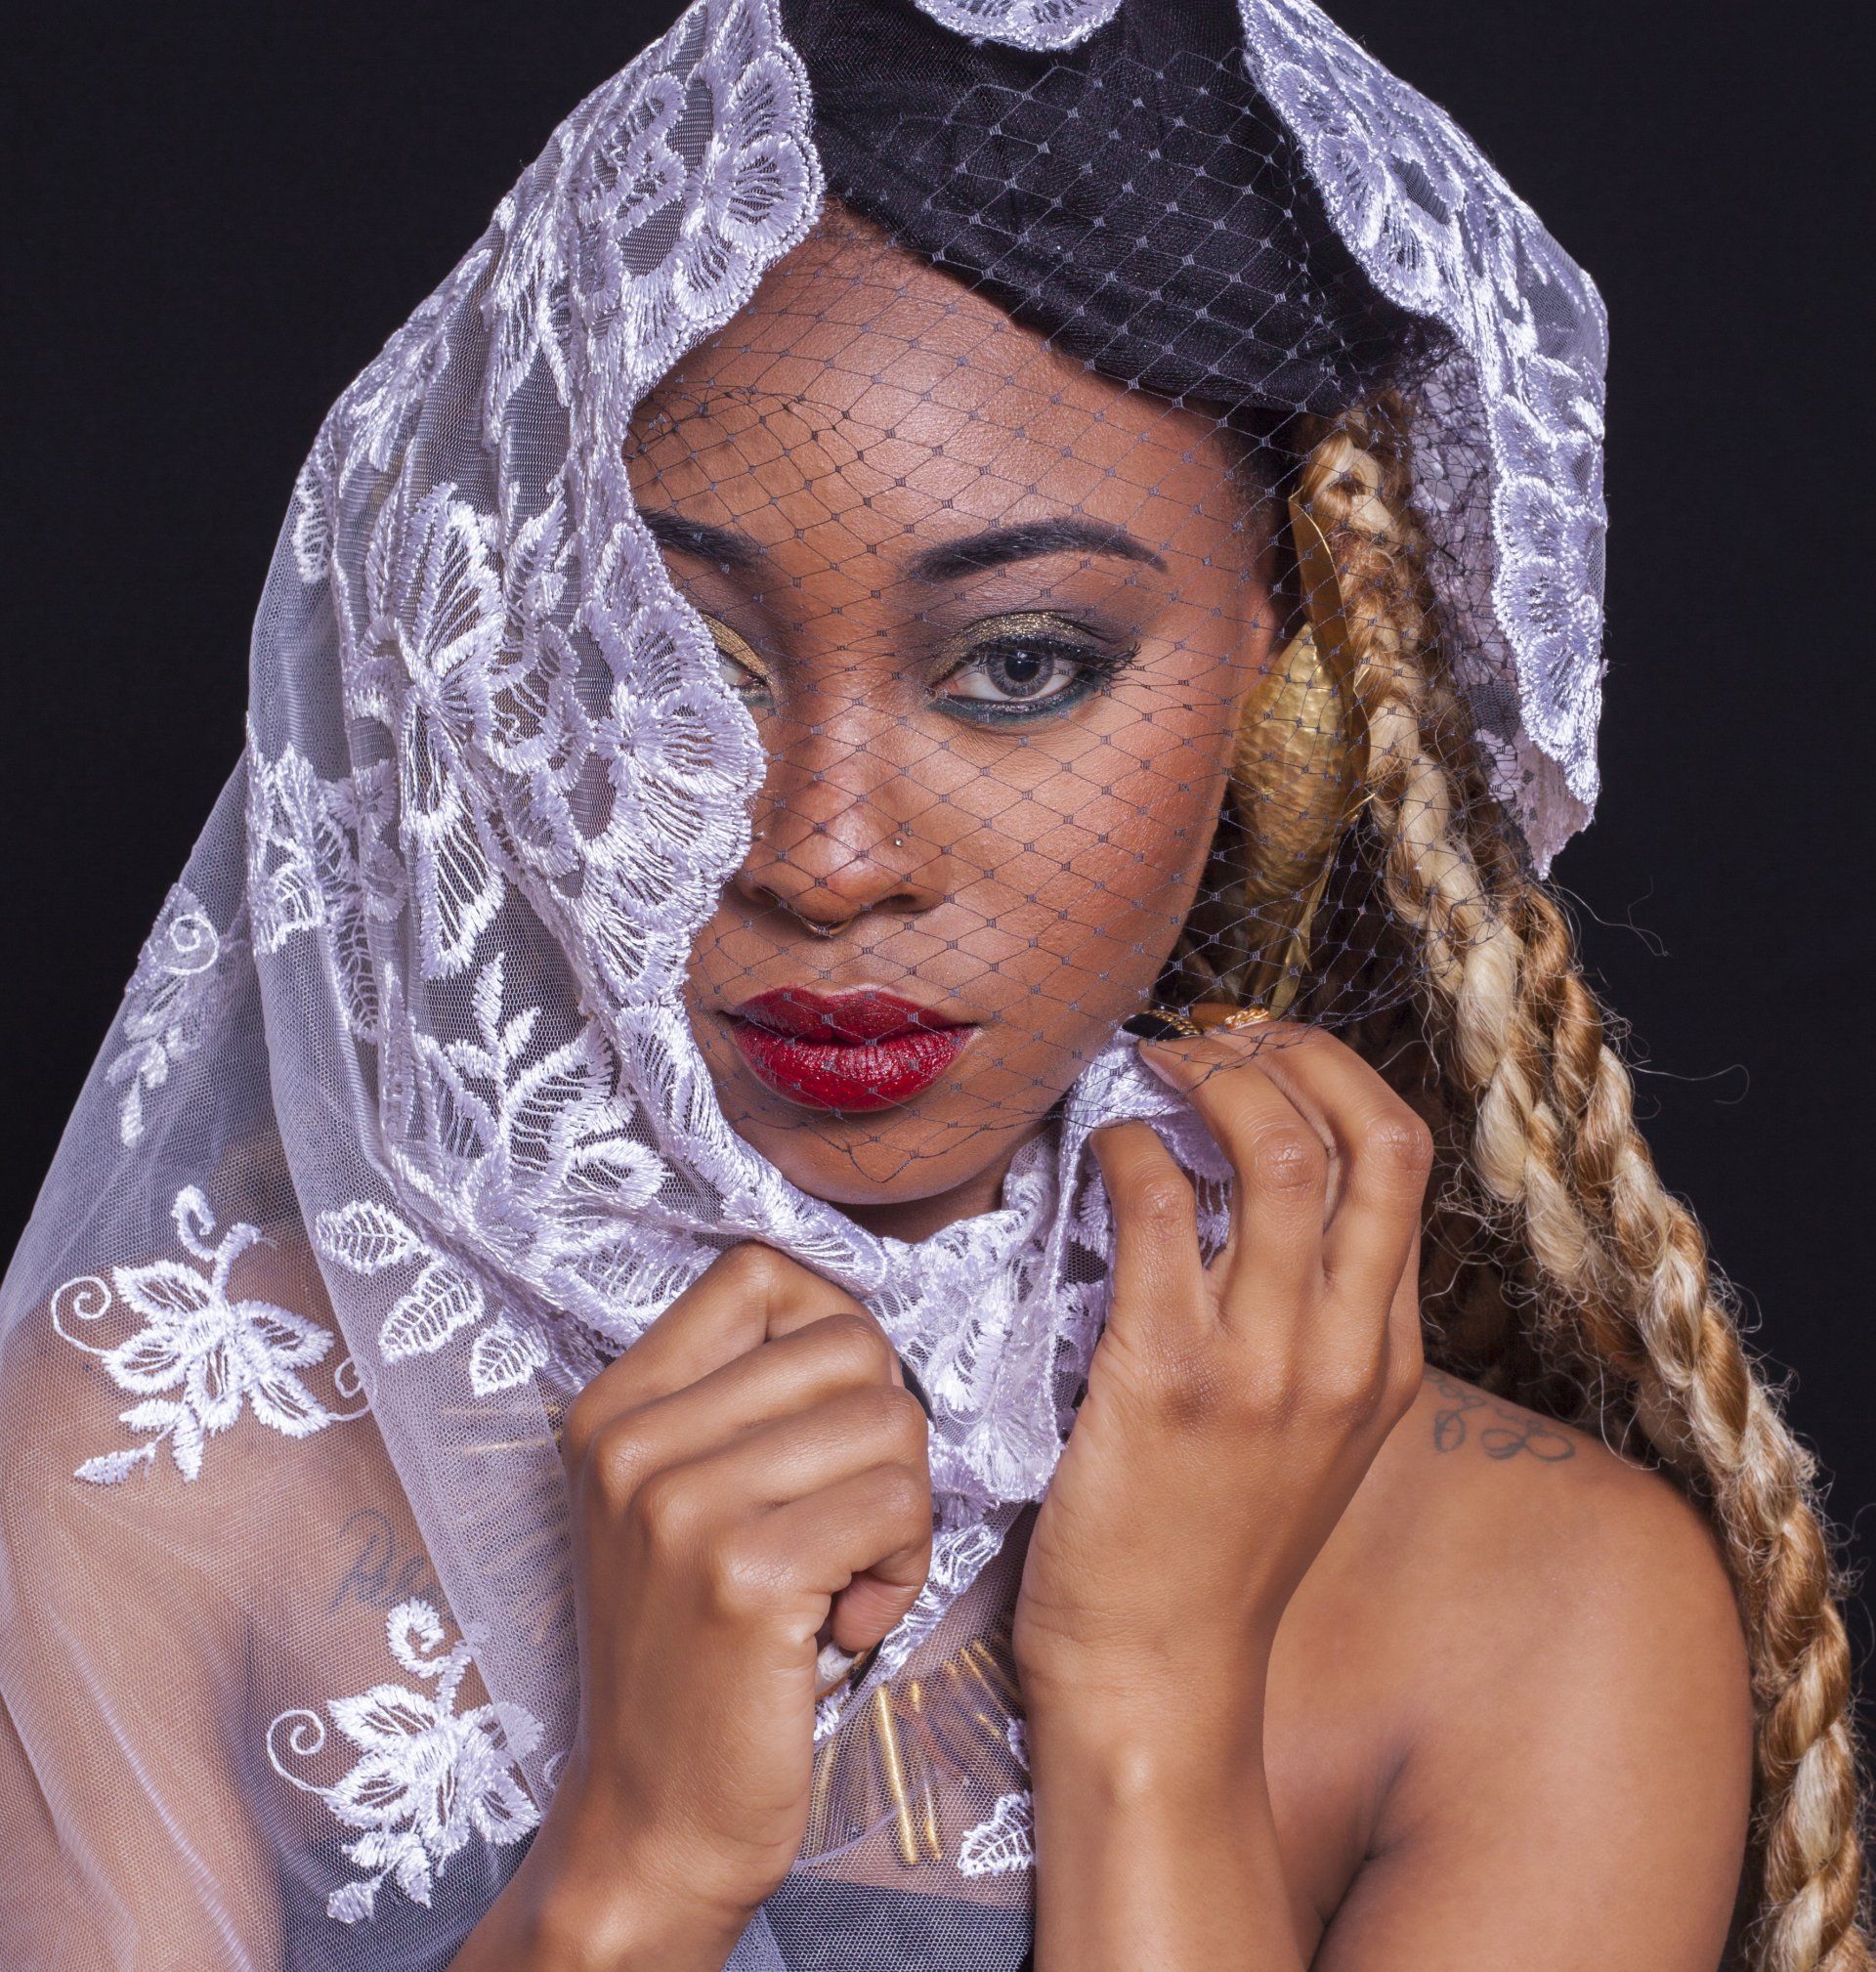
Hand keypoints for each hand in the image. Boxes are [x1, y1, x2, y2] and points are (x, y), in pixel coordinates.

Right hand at [500, 1245, 931, 1967]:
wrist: (652, 1819)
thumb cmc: (698, 1649)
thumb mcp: (677, 1500)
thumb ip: (744, 1399)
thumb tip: (859, 1316)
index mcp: (613, 1406)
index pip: (759, 1270)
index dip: (834, 1332)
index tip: (829, 1423)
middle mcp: (632, 1441)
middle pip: (848, 1342)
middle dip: (884, 1431)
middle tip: (846, 1520)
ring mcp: (680, 1504)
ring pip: (890, 1420)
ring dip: (902, 1508)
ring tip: (846, 1576)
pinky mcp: (745, 1574)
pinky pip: (899, 1506)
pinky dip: (904, 1569)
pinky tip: (849, 1620)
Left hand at [1012, 1024, 1431, 1736]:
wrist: (1156, 1684)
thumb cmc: (1206, 1557)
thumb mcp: (1303, 1441)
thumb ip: (1302, 1327)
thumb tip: (1238, 1199)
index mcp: (1384, 1358)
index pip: (1403, 1164)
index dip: (1334, 1074)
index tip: (1264, 1049)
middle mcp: (1343, 1351)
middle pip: (1368, 1136)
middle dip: (1291, 1048)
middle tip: (1211, 1035)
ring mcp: (1262, 1366)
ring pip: (1275, 1152)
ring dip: (1209, 1077)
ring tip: (1149, 1068)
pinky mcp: (1165, 1381)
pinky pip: (1158, 1207)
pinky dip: (1128, 1148)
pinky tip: (1100, 1152)